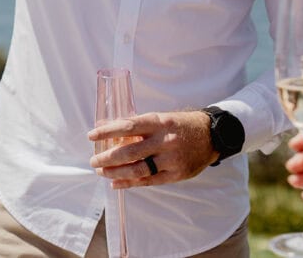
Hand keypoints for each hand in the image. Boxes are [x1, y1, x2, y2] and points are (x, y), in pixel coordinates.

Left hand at [88, 110, 215, 188]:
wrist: (211, 136)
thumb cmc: (178, 125)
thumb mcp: (159, 118)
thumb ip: (134, 124)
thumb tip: (104, 127)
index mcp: (158, 123)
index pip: (128, 126)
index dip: (107, 132)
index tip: (91, 136)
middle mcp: (164, 141)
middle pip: (130, 151)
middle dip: (107, 158)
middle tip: (93, 161)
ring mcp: (171, 159)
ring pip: (138, 169)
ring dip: (116, 172)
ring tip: (102, 172)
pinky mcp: (177, 174)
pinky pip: (149, 181)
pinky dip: (130, 183)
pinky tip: (116, 183)